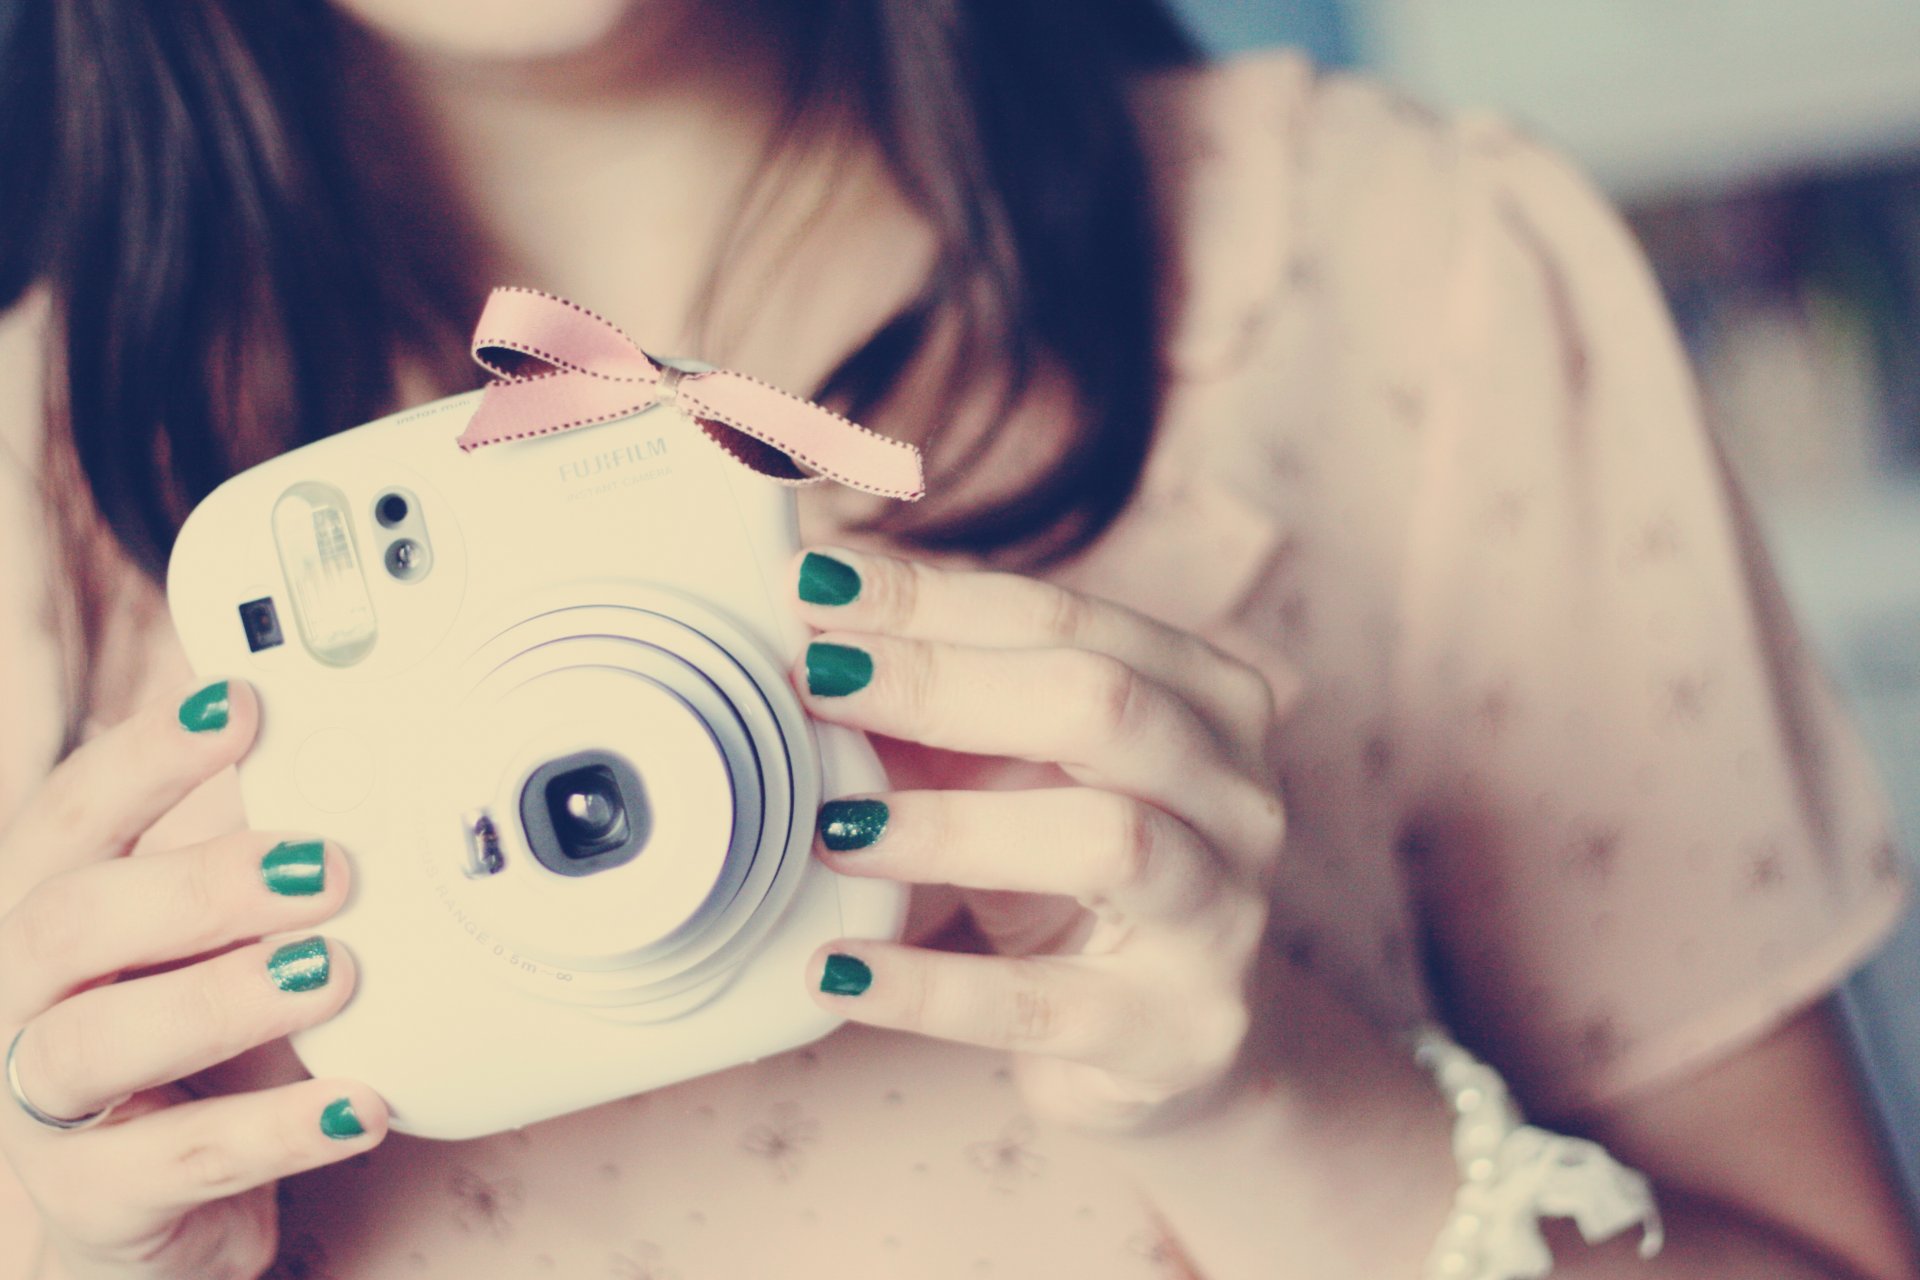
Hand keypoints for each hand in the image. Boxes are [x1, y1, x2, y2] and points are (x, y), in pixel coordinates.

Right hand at [0, 680, 385, 1279]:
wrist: (163, 1203)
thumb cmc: (194, 1040)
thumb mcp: (222, 937)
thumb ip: (256, 851)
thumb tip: (352, 749)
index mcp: (50, 908)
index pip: (73, 815)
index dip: (150, 756)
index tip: (242, 706)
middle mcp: (21, 999)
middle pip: (68, 921)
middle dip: (198, 885)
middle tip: (327, 869)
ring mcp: (40, 1106)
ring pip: (96, 1043)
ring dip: (225, 1000)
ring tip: (341, 972)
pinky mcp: (94, 1200)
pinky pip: (173, 1164)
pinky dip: (273, 1131)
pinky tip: (360, 1104)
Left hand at [788, 548, 1283, 1130]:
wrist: (1158, 1040)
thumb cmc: (1067, 872)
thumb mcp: (1012, 769)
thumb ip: (931, 697)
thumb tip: (800, 614)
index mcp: (1206, 697)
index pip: (1064, 621)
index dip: (931, 601)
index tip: (811, 590)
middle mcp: (1238, 795)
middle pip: (1103, 702)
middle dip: (942, 683)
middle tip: (813, 681)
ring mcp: (1220, 916)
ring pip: (1107, 841)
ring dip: (952, 826)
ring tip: (831, 828)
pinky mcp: (1173, 1029)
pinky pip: (1040, 1004)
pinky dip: (927, 987)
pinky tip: (835, 970)